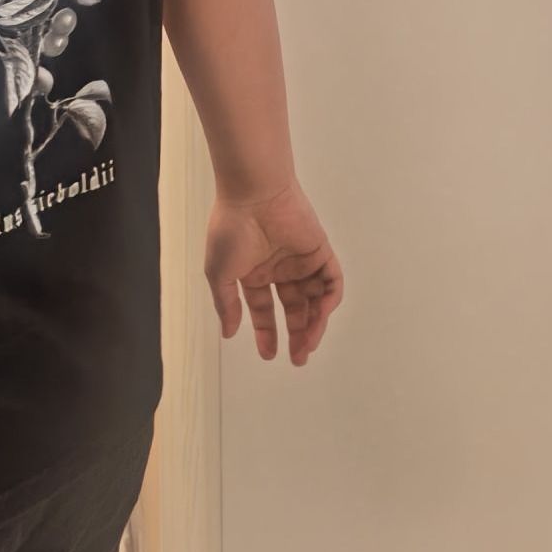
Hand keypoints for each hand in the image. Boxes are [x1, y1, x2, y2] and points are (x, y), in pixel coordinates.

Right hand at [205, 183, 344, 365]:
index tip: (269, 355)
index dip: (267, 333)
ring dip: (314, 323)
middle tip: (298, 358)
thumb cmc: (231, 228)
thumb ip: (226, 304)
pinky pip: (331, 280)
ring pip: (314, 299)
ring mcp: (301, 260)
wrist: (253, 193)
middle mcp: (279, 268)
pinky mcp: (320, 250)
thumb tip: (229, 332)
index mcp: (254, 272)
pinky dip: (330, 300)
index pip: (264, 309)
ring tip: (308, 345)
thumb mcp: (219, 274)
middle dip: (297, 334)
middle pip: (294, 309)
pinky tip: (320, 316)